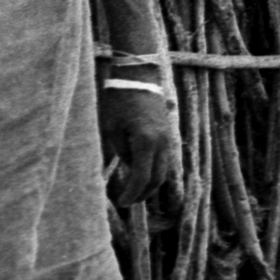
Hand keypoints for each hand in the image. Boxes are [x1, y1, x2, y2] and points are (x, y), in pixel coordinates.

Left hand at [99, 84, 179, 208]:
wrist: (138, 76)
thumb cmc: (119, 100)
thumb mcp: (112, 128)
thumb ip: (121, 152)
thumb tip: (130, 169)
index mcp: (146, 142)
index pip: (141, 178)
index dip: (132, 194)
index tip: (121, 203)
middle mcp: (162, 143)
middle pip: (156, 179)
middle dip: (142, 194)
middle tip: (127, 201)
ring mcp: (168, 139)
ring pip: (163, 171)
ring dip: (150, 184)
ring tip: (134, 192)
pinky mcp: (167, 134)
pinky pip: (163, 160)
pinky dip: (154, 171)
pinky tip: (141, 175)